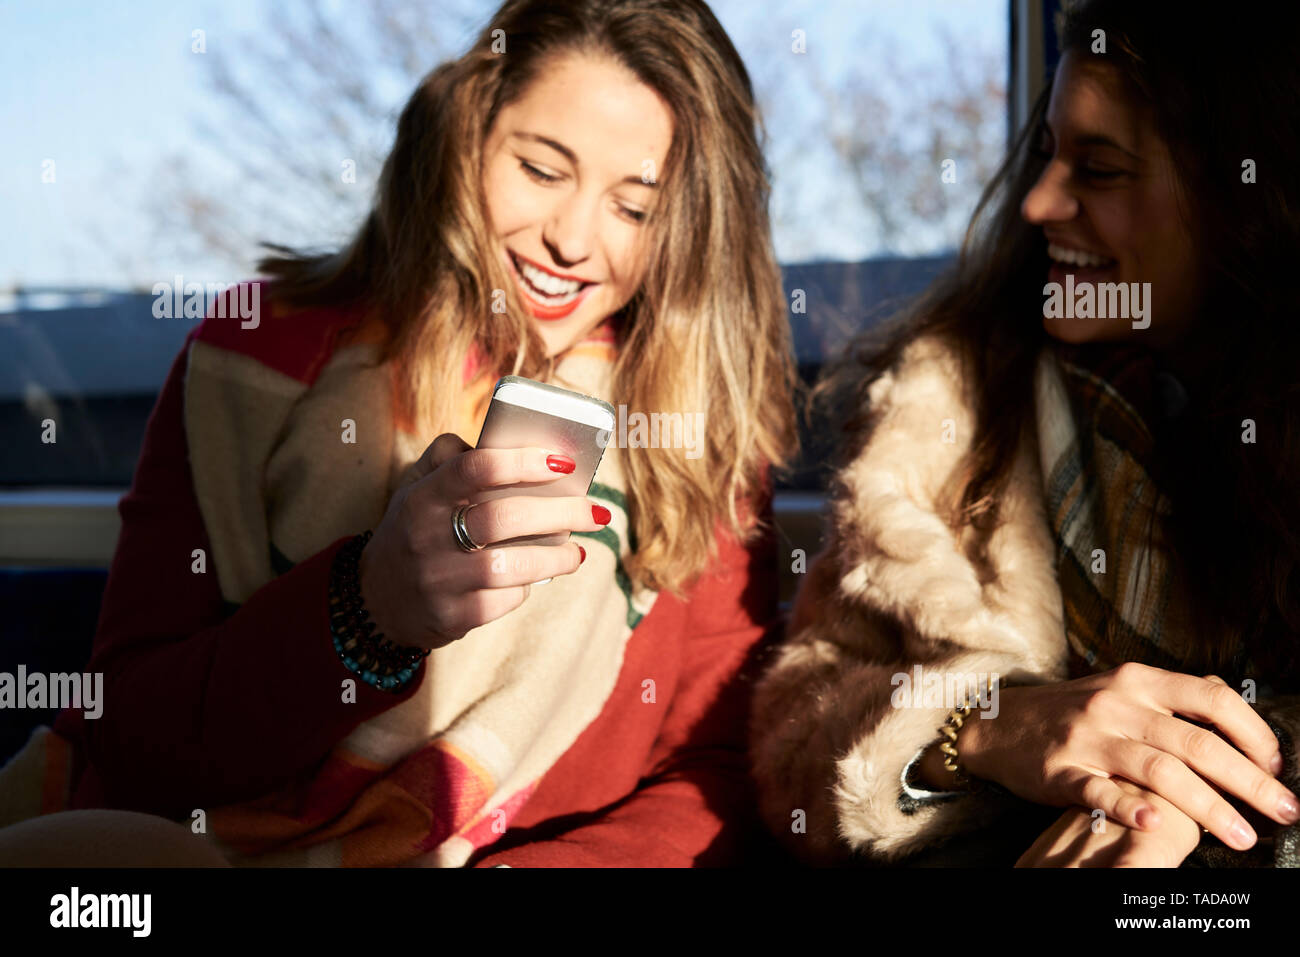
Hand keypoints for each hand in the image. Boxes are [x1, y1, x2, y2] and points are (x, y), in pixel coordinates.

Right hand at [357, 433, 608, 650]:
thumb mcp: (416, 487)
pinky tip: (538, 578)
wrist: (377, 600)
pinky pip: (504, 600)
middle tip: (595, 511)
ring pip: (512, 566)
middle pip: (505, 517)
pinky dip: (528, 588)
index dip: (523, 462)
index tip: (564, 462)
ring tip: (576, 551)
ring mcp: (438, 580)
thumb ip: (449, 456)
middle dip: (561, 513)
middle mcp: (426, 536)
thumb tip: (508, 440)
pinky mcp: (452, 616)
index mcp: (422, 497)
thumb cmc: (414, 531)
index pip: (475, 468)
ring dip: (556, 557)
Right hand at [955, 663, 1299, 850]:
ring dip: (1208, 807)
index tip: (1275, 767)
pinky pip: (1100, 791)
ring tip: (1240, 837)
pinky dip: (1131, 808)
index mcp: (1138, 681)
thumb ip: (1172, 699)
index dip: (1254, 734)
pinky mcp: (1061, 771)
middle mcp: (1117, 705)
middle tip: (1283, 811)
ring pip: (1160, 771)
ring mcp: (1088, 738)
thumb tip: (1237, 718)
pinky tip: (1157, 825)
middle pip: (1197, 743)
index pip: (1213, 698)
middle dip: (1249, 782)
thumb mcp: (1121, 689)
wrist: (999, 724)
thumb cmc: (1071, 712)